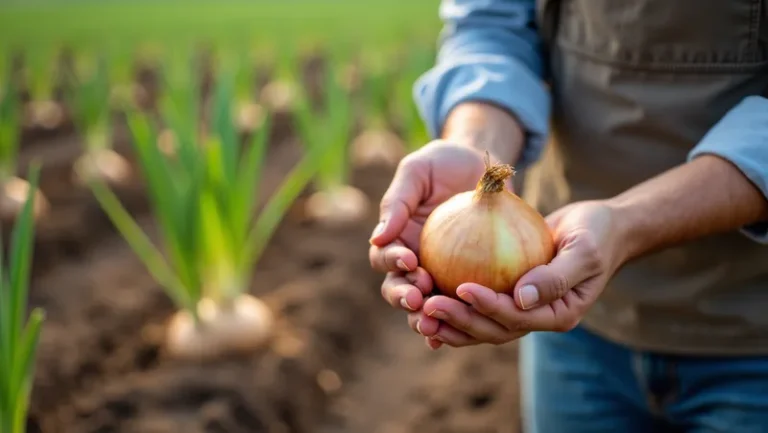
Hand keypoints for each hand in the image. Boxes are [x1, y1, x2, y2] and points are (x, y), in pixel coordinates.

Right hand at [368, 140, 511, 317]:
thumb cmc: (444, 164)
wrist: (482, 168)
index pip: (385, 257)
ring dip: (423, 318)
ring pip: (423, 306)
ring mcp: (437, 275)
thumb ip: (398, 201)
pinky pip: (457, 307)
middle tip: (418, 297)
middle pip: (397, 289)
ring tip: (432, 326)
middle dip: (403, 297)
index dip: (392, 262)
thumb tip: (378, 237)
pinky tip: (457, 336)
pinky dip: (453, 325)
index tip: (410, 259)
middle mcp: (412, 262)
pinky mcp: (464, 283)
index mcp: (396, 238)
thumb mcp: (418, 171)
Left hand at [412, 200, 627, 348]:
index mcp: (557, 315)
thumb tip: (521, 298)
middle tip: (428, 304)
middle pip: (493, 329)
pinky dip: (456, 303)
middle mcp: (536, 318)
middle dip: (460, 320)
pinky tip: (428, 291)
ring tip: (420, 309)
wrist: (601, 228)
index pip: (516, 318)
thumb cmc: (597, 235)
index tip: (462, 287)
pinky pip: (479, 303)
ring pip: (481, 323)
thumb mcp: (584, 252)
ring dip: (451, 320)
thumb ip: (555, 277)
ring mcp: (522, 309)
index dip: (488, 307)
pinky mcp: (509, 294)